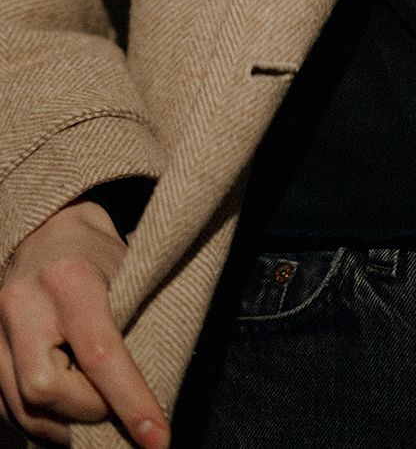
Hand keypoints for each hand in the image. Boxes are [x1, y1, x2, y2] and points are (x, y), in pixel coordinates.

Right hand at [0, 198, 168, 447]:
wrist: (48, 228)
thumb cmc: (96, 254)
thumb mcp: (124, 274)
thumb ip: (129, 328)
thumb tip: (146, 398)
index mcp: (69, 279)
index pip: (101, 355)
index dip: (131, 403)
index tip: (157, 440)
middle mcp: (22, 302)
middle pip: (46, 389)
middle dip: (85, 410)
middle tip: (108, 404)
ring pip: (17, 404)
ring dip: (56, 423)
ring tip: (84, 418)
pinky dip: (28, 418)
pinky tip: (54, 416)